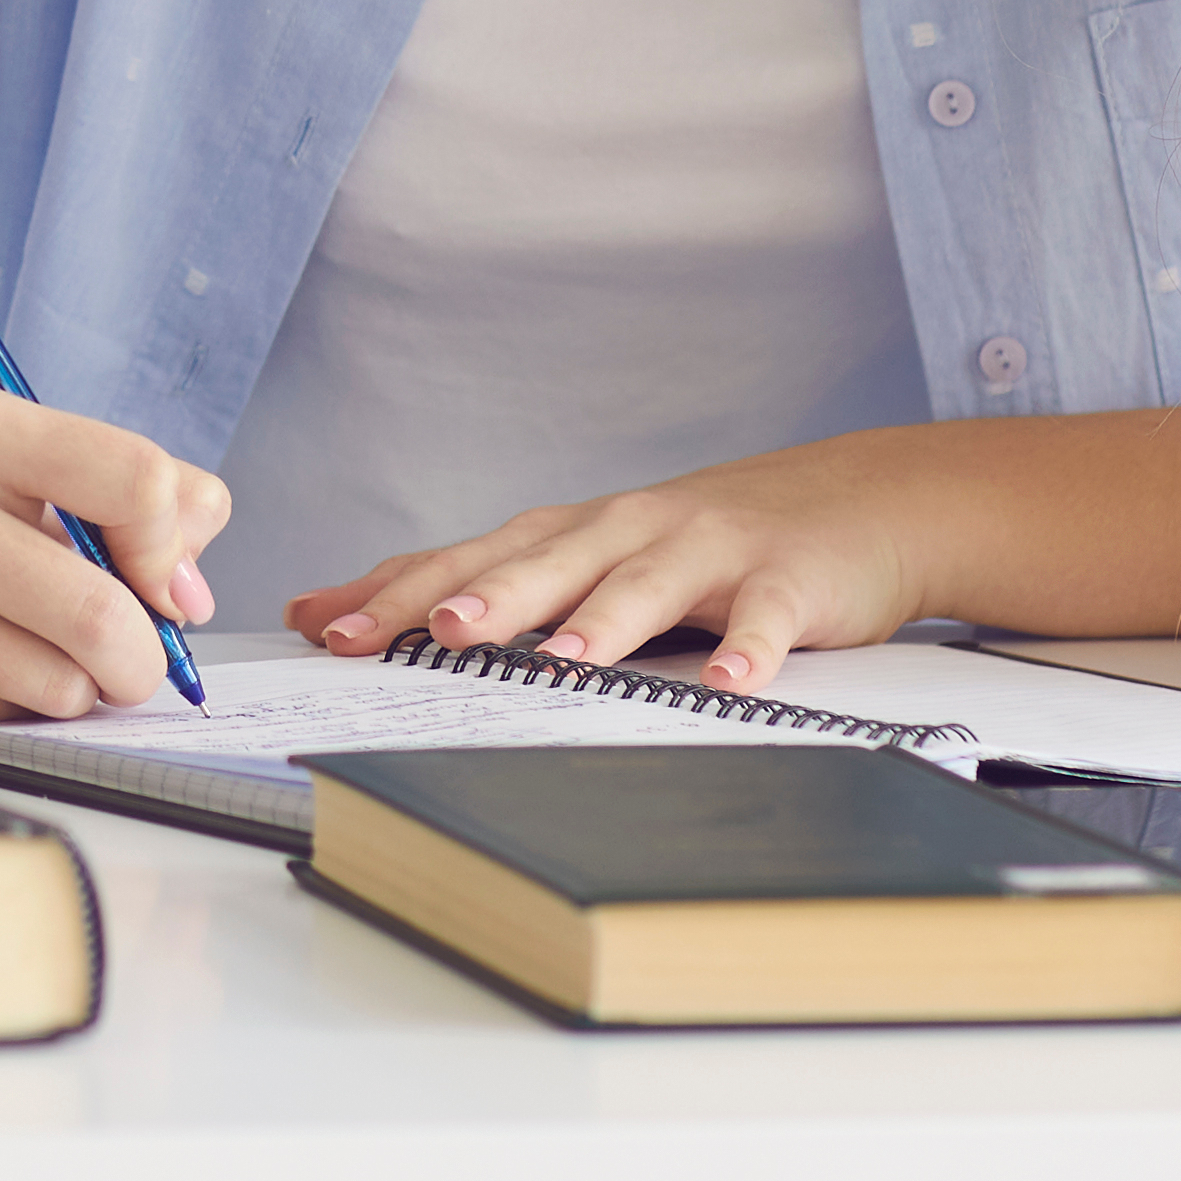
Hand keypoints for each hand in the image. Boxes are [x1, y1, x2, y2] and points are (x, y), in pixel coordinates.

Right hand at [0, 396, 223, 730]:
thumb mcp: (1, 456)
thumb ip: (118, 494)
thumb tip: (190, 584)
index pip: (131, 479)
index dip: (169, 546)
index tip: (161, 579)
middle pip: (99, 614)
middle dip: (140, 658)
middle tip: (131, 662)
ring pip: (52, 686)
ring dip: (71, 688)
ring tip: (33, 654)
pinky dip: (4, 707)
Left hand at [288, 444, 932, 690]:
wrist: (854, 500)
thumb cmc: (699, 543)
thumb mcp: (590, 556)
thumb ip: (486, 585)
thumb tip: (348, 615)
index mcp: (573, 534)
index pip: (470, 560)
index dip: (399, 593)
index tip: (326, 626)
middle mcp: (629, 530)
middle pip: (545, 564)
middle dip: (485, 598)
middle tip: (432, 633)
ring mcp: (708, 551)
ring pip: (646, 586)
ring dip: (604, 621)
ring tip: (562, 660)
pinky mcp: (786, 580)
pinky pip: (763, 619)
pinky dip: (748, 648)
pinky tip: (732, 680)